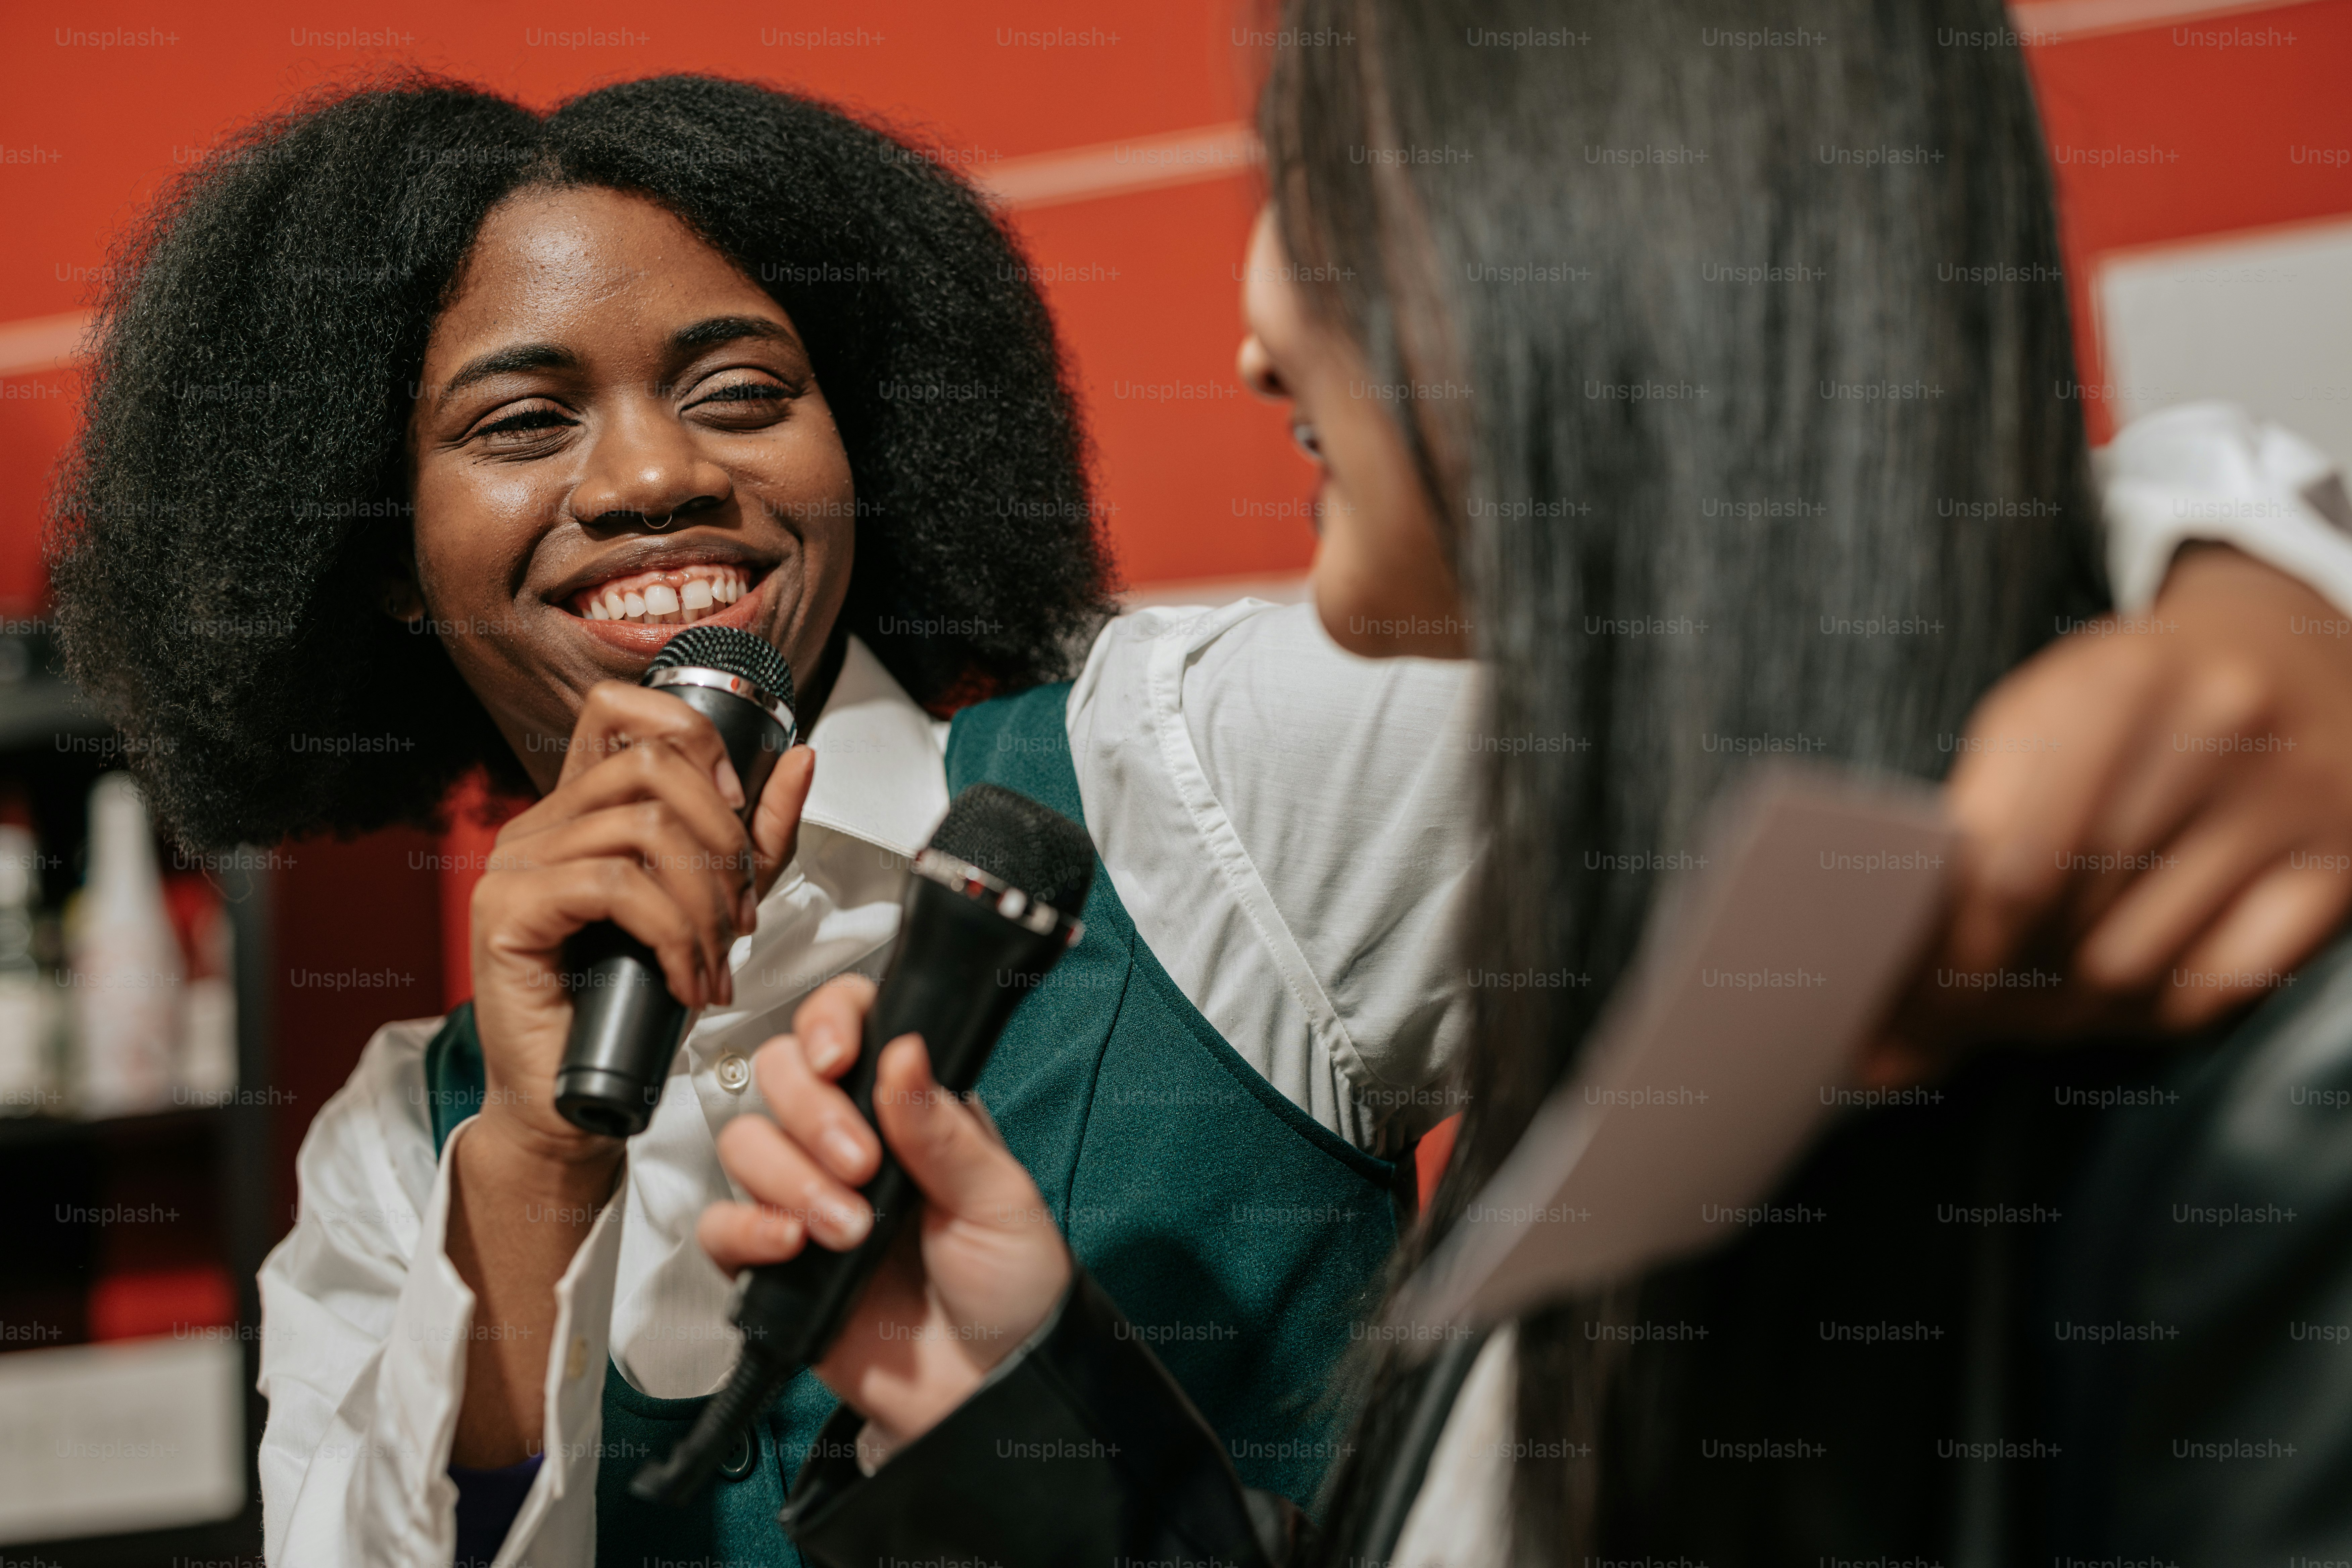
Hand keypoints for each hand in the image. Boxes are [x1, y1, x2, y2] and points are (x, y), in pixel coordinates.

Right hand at [468, 680, 815, 1164]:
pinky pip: (614, 887)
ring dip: (704, 902)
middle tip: (740, 913)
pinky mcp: (507, 912)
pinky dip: (673, 935)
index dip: (692, 738)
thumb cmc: (636, 1005)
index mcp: (580, 810)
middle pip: (650, 764)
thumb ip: (759, 836)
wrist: (577, 1098)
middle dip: (723, 838)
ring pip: (641, 828)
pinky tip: (687, 982)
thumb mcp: (718, 906)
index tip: (737, 810)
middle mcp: (539, 825)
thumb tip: (799, 759)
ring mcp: (514, 864)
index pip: (620, 708)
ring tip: (716, 961)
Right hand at [699, 976, 1072, 1448]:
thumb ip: (944, 1129)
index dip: (828, 1024)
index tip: (840, 1056)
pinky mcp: (774, 1262)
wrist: (989, 1388)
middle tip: (861, 1164)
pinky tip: (794, 1244)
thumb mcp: (1000, 1199)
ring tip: (850, 1228)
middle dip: (811, 1111)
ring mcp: (806, 1197)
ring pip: (745, 1142)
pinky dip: (747, 1227)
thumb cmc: (1012, 1288)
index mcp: (907, 1108)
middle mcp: (849, 1140)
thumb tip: (906, 1051)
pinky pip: (720, 1224)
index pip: (846, 1026)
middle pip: (779, 1073)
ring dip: (792, 1178)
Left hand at [1871, 547, 2351, 1078]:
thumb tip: (1903, 968)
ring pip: (2137, 966)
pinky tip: (2105, 1010)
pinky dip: (2148, 1015)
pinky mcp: (2343, 863)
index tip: (1895, 1003)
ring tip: (2009, 1019)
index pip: (2012, 864)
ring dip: (2057, 1013)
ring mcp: (2294, 800)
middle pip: (2070, 919)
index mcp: (2116, 684)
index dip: (1948, 952)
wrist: (2284, 648)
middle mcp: (2218, 731)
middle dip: (1988, 990)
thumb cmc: (2126, 703)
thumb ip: (1967, 828)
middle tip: (1938, 1027)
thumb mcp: (2037, 722)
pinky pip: (2222, 985)